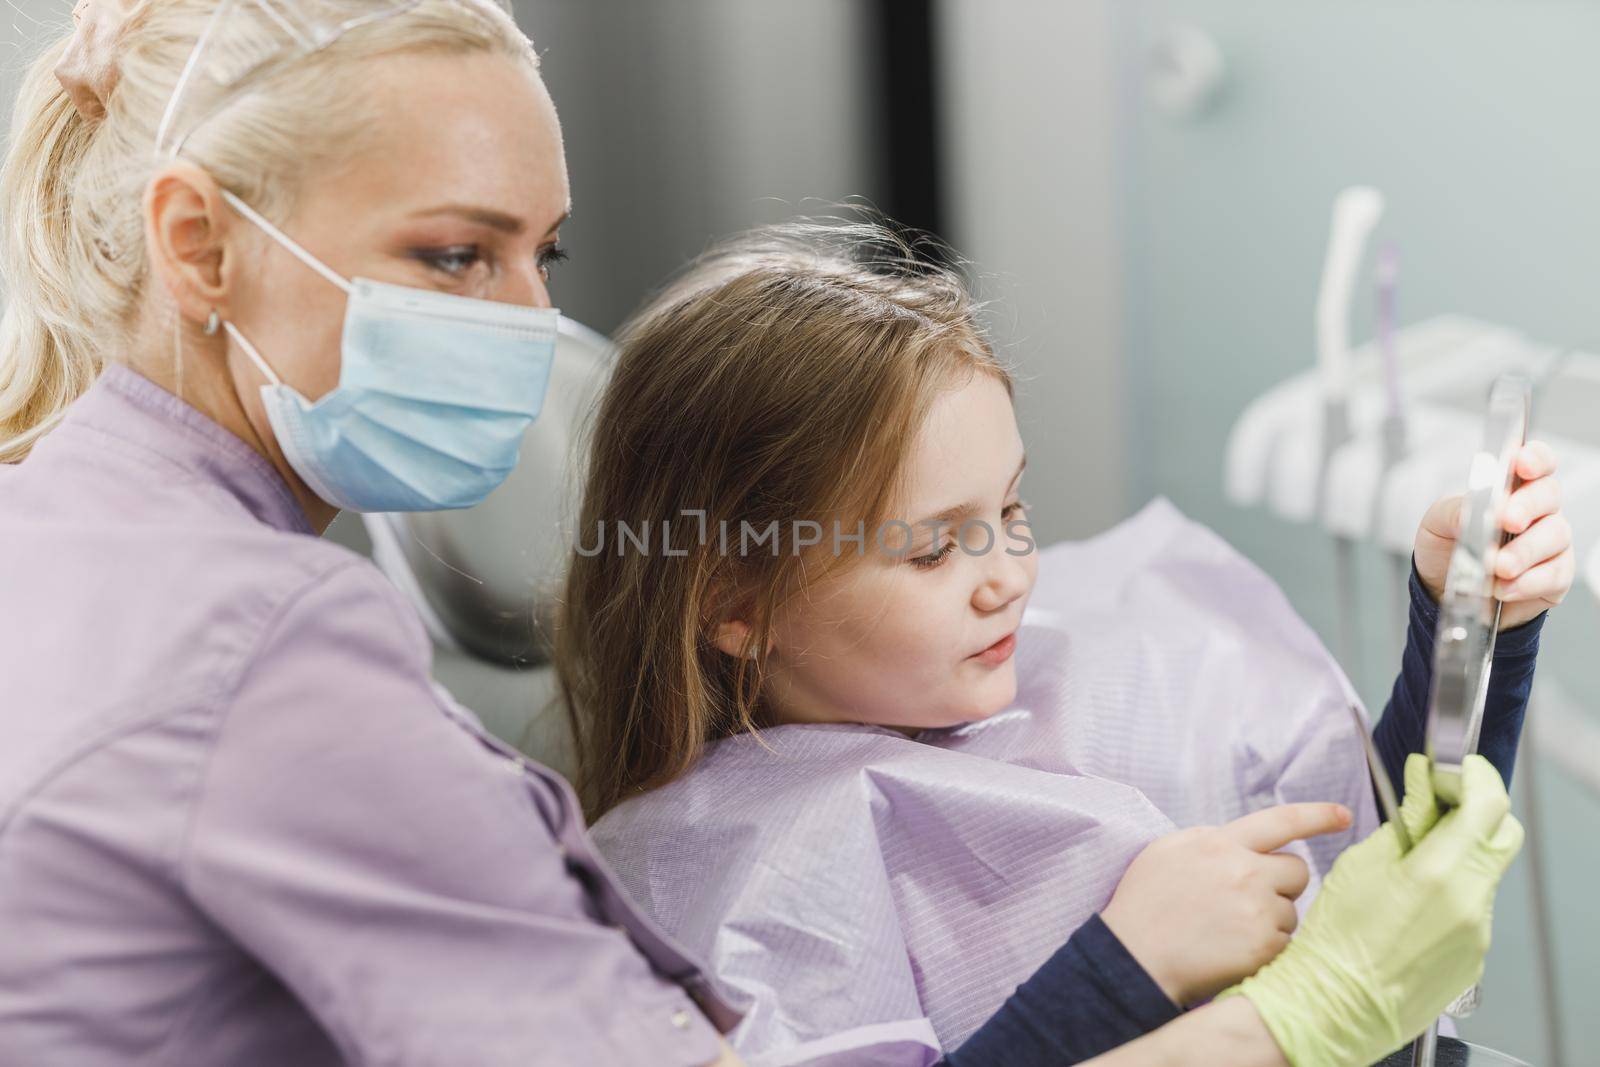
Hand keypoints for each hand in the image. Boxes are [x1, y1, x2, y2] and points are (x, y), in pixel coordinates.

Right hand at [1100, 803, 1352, 1006]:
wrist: (1134, 957)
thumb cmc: (1144, 905)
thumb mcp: (1167, 852)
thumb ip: (1210, 842)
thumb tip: (1242, 844)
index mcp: (1220, 843)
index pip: (1281, 820)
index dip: (1317, 815)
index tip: (1344, 815)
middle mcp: (1245, 870)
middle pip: (1296, 871)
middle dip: (1282, 885)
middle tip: (1250, 901)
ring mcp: (1257, 909)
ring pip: (1291, 911)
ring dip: (1271, 920)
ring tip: (1228, 931)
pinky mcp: (1264, 945)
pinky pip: (1286, 942)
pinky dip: (1266, 948)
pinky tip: (1234, 951)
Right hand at [1227, 755, 1523, 1066]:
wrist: (1335, 1005)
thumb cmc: (1336, 940)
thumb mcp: (1362, 863)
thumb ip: (1405, 821)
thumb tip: (1423, 787)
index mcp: (1441, 872)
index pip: (1487, 803)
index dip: (1474, 775)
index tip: (1453, 769)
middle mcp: (1472, 902)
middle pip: (1504, 833)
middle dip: (1478, 809)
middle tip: (1439, 803)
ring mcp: (1479, 933)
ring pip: (1487, 872)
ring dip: (1460, 853)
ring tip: (1412, 863)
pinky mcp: (1475, 957)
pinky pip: (1475, 909)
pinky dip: (1453, 892)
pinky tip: (1413, 903)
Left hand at [1414, 440, 1573, 628]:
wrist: (1444, 592)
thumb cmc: (1446, 549)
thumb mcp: (1436, 524)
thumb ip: (1453, 511)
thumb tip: (1471, 510)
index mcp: (1510, 488)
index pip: (1535, 461)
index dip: (1534, 458)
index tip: (1522, 464)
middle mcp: (1536, 510)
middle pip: (1548, 494)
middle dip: (1527, 506)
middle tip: (1507, 521)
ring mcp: (1549, 542)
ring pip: (1556, 535)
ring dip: (1524, 552)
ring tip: (1497, 567)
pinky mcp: (1554, 575)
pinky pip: (1555, 574)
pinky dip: (1528, 582)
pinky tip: (1503, 588)